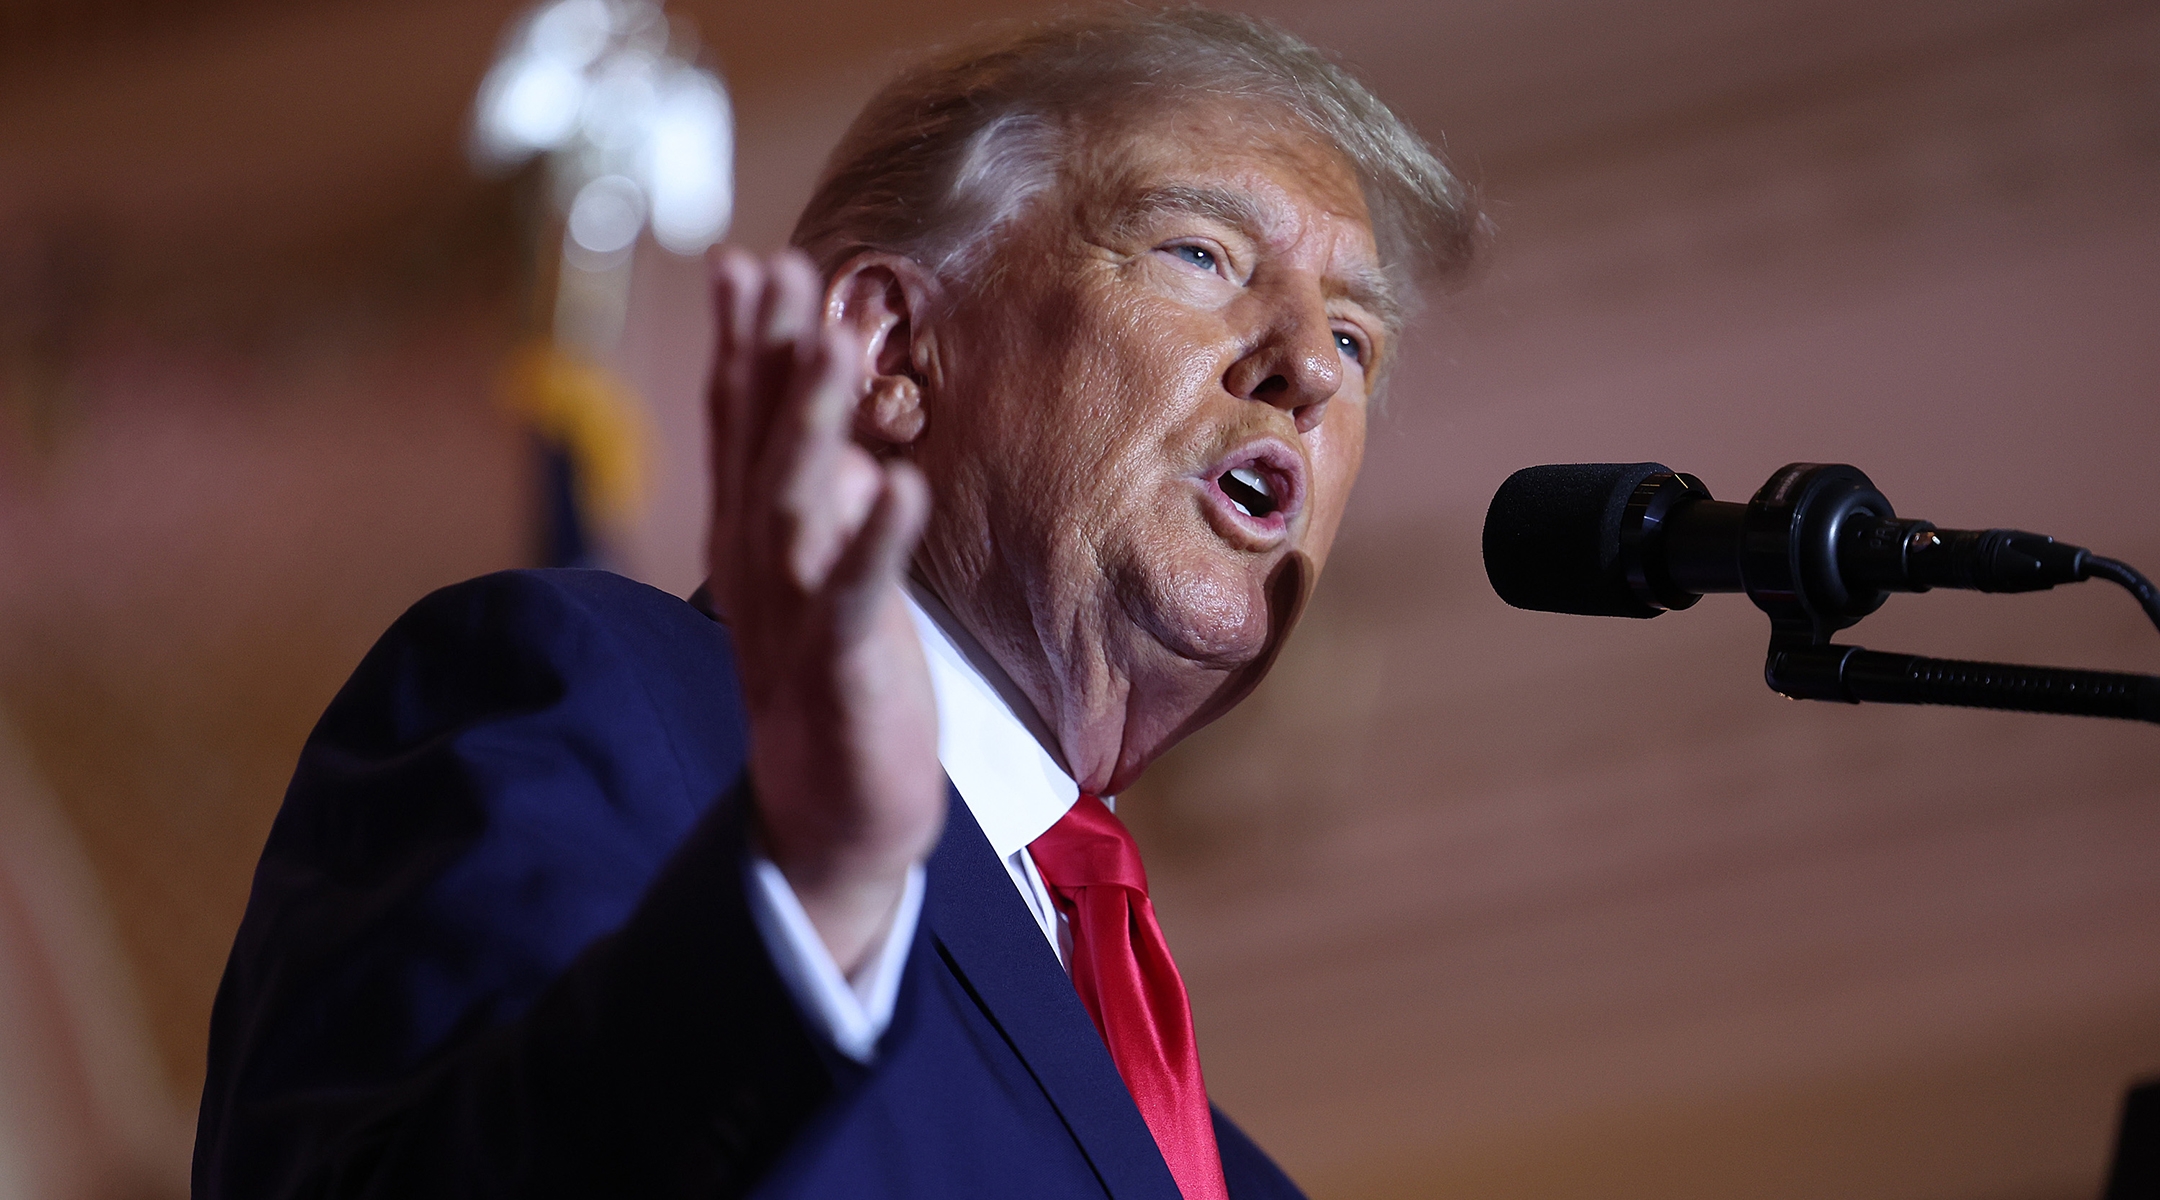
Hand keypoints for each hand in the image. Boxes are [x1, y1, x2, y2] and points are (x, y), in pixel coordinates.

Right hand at [705, 248, 942, 974]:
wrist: (829, 823)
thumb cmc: (833, 689)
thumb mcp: (821, 587)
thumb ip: (825, 514)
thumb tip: (852, 451)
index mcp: (753, 544)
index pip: (740, 430)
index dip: (745, 347)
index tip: (750, 263)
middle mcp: (760, 570)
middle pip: (758, 448)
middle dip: (769, 357)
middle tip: (778, 269)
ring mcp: (794, 618)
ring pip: (795, 507)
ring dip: (811, 423)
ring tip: (832, 343)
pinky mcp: (841, 670)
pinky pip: (857, 596)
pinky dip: (874, 540)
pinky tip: (896, 484)